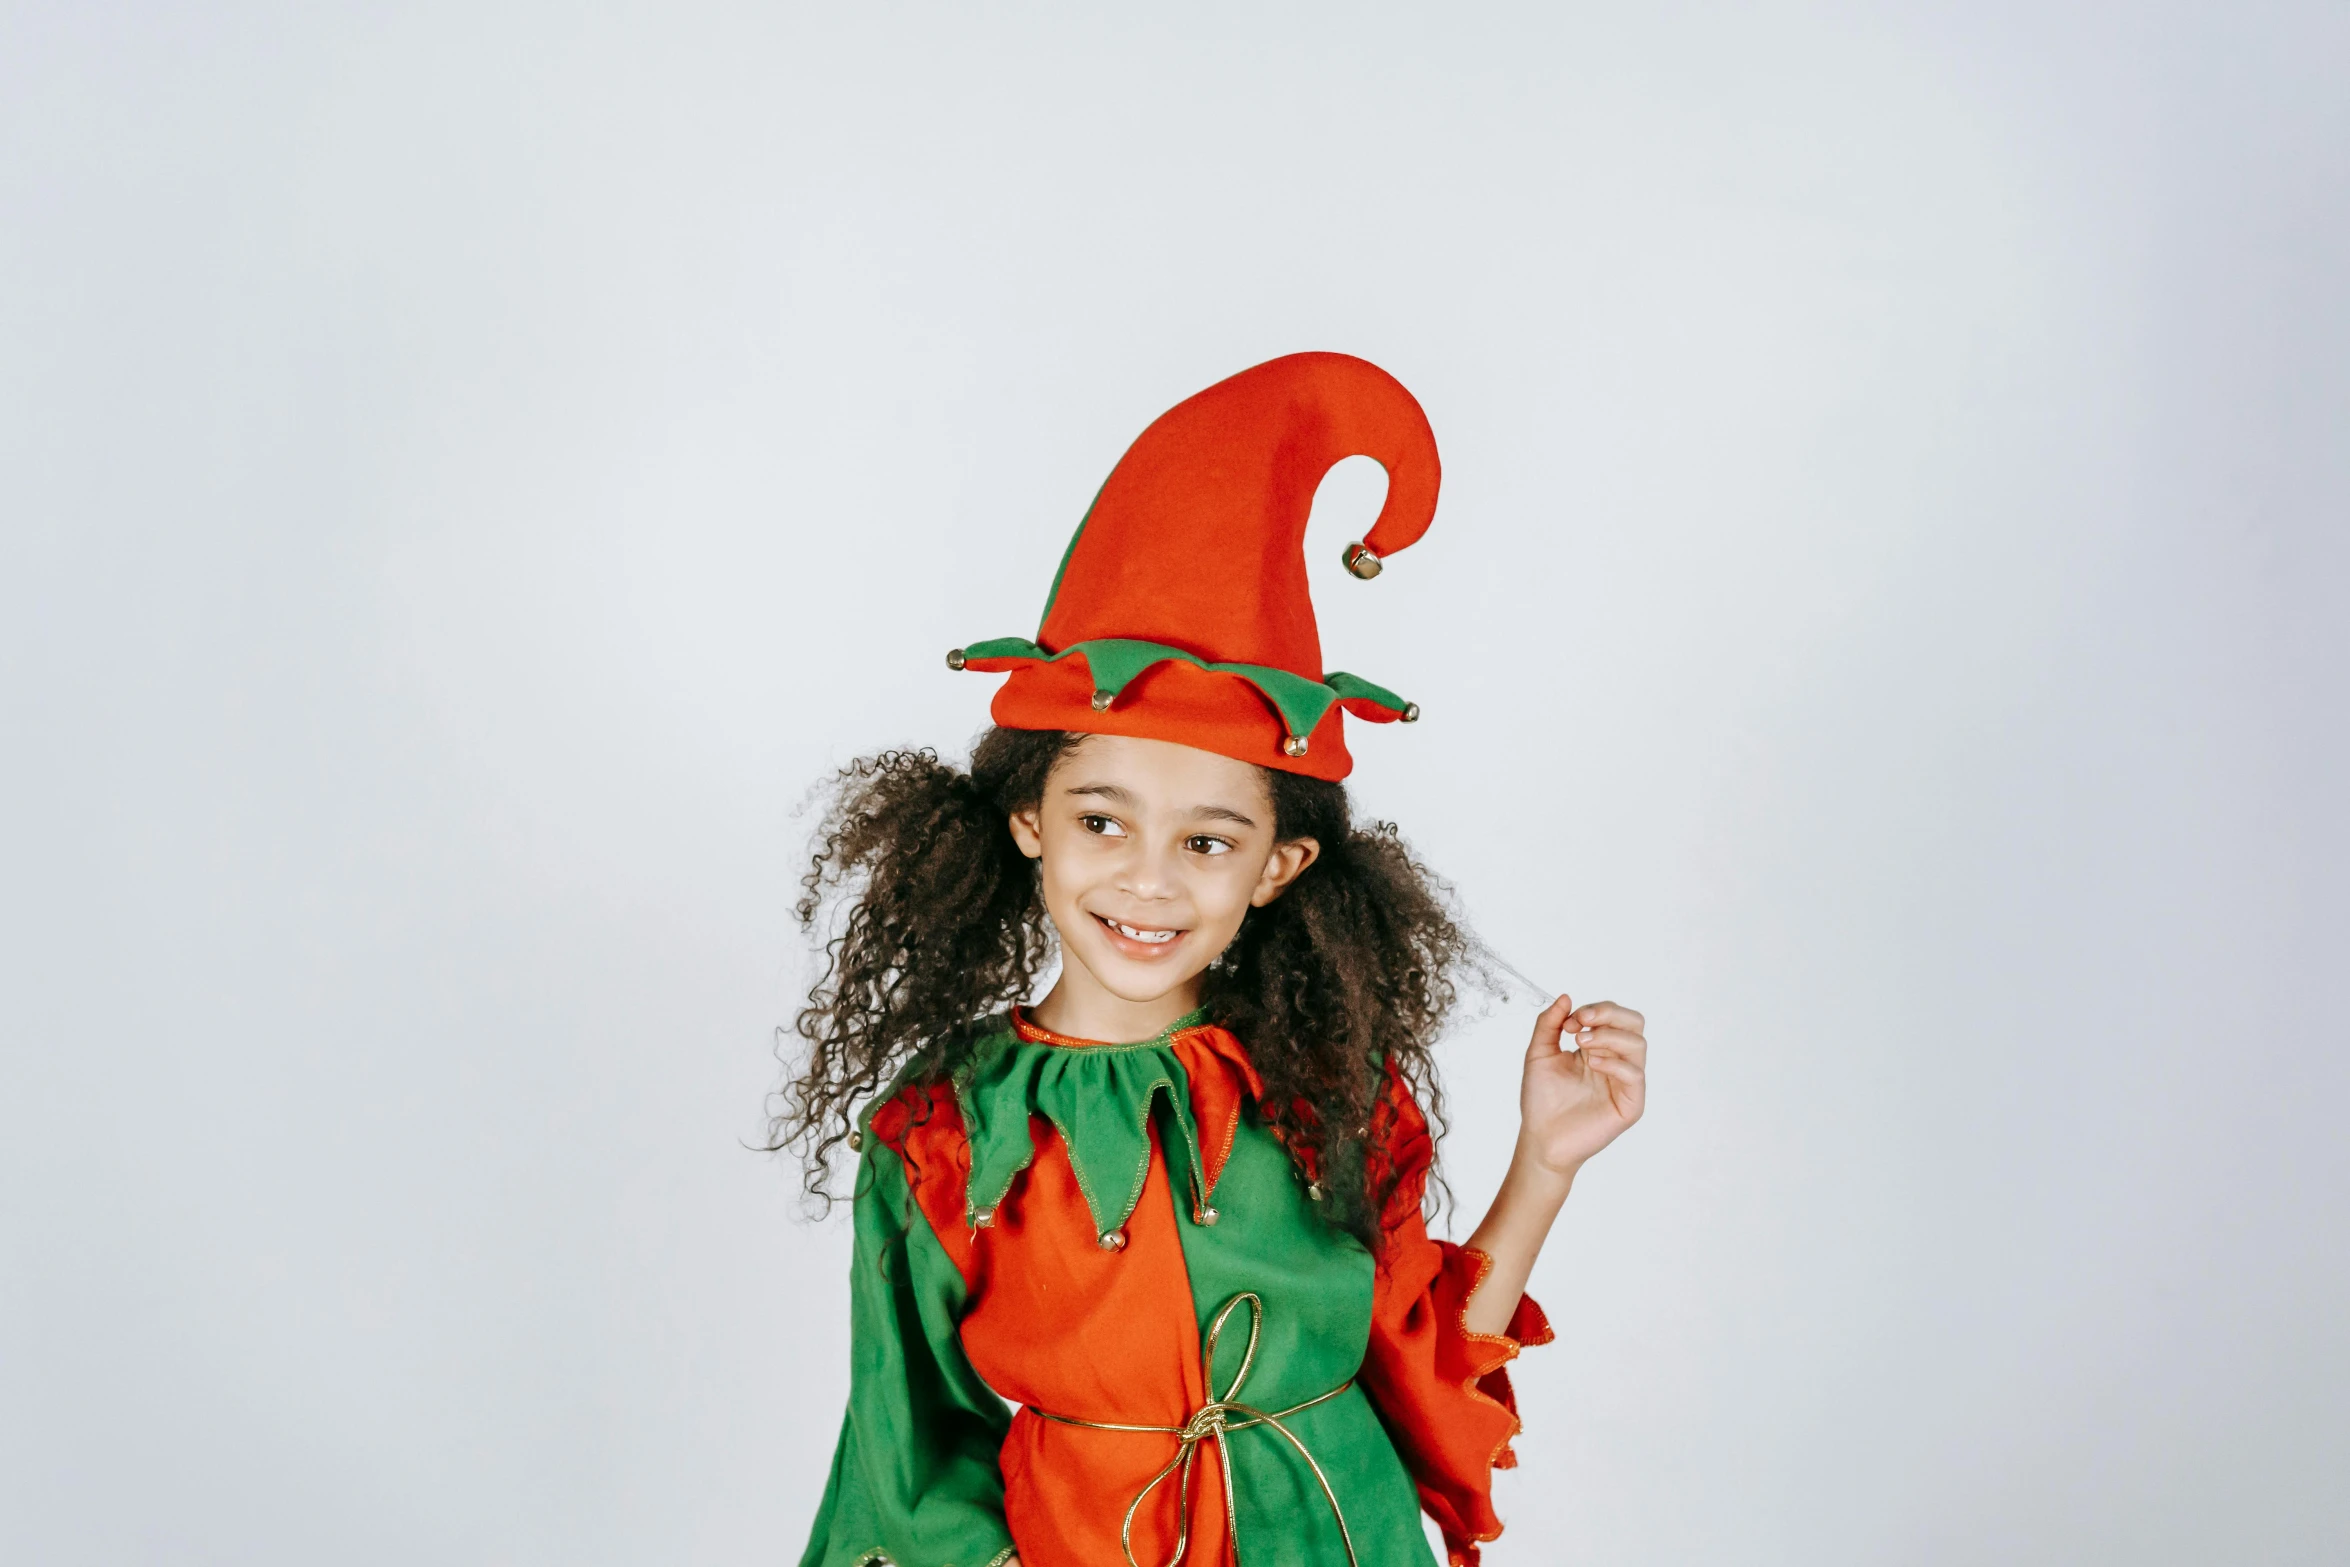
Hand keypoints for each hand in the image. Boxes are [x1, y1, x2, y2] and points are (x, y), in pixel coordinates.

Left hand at [1518, 995, 1645, 1177]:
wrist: (1540, 1138)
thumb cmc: (1541, 1099)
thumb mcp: (1539, 1053)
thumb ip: (1549, 1023)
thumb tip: (1565, 997)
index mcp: (1598, 1048)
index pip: (1613, 1015)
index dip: (1594, 1010)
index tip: (1567, 1022)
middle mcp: (1616, 1061)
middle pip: (1634, 1023)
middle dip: (1609, 1013)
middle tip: (1583, 1020)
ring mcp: (1625, 1083)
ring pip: (1638, 1043)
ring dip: (1609, 1035)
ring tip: (1582, 1043)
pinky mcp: (1630, 1104)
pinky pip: (1635, 1074)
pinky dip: (1614, 1062)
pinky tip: (1592, 1063)